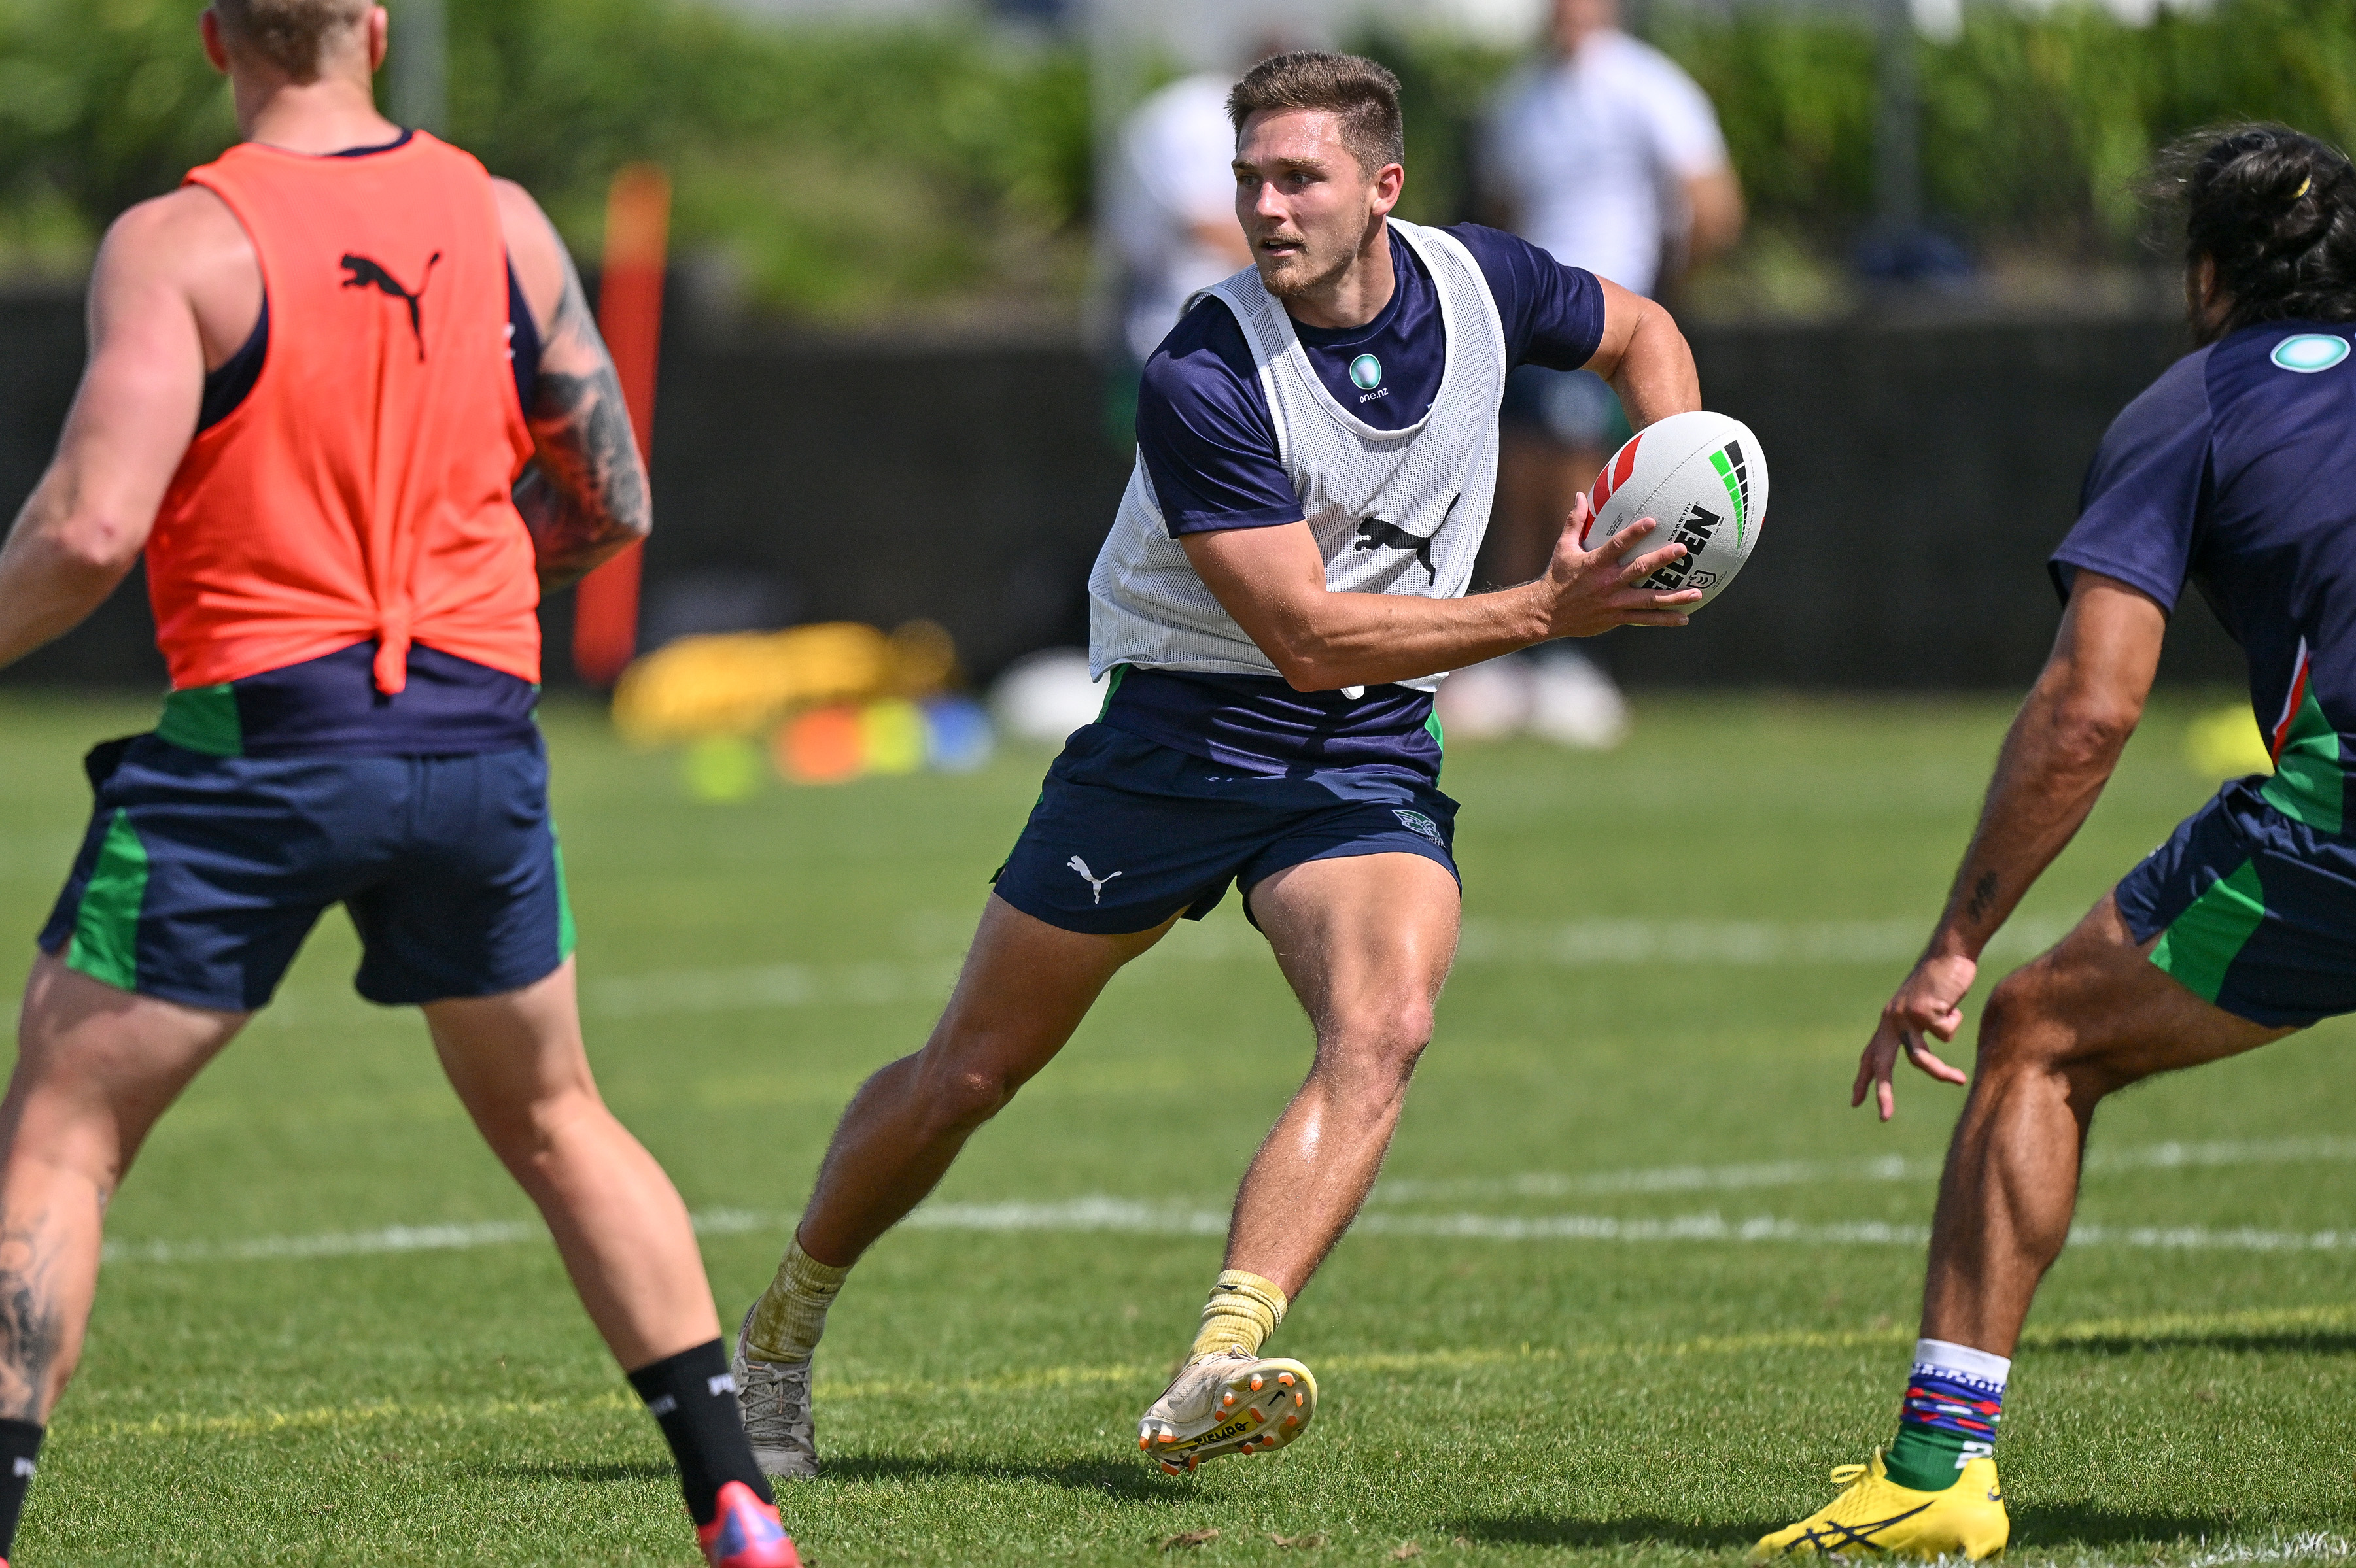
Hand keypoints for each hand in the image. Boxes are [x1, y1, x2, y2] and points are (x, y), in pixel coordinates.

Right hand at [1539, 493, 1704, 638]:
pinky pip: (1644, 619)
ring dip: (1674, 596)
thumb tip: (1579, 495)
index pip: (1617, 545)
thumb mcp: (1563, 548)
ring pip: (1648, 599)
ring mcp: (1613, 602)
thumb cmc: (1556, 578)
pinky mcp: (1616, 618)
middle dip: (1662, 559)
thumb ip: (1574, 522)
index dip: (1634, 533)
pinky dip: (1664, 619)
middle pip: (1639, 569)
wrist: (1546, 614)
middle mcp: (1607, 583)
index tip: (1653, 521)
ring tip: (1697, 592)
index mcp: (1595, 563)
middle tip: (1683, 550)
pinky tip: (1684, 618)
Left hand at [1852, 952, 1975, 1119]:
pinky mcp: (1923, 1010)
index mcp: (1888, 1021)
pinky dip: (1955, 1021)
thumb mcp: (1924, 1009)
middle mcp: (1891, 1020)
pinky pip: (1946, 1033)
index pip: (1870, 1055)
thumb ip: (1918, 1029)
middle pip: (1882, 1063)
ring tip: (1959, 1080)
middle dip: (1882, 1092)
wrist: (1949, 953)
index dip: (1863, 1078)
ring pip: (1921, 1058)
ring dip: (1942, 1073)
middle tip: (1884, 1117)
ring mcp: (1905, 1015)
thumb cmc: (1940, 982)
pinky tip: (1953, 1004)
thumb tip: (1925, 1056)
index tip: (1855, 1101)